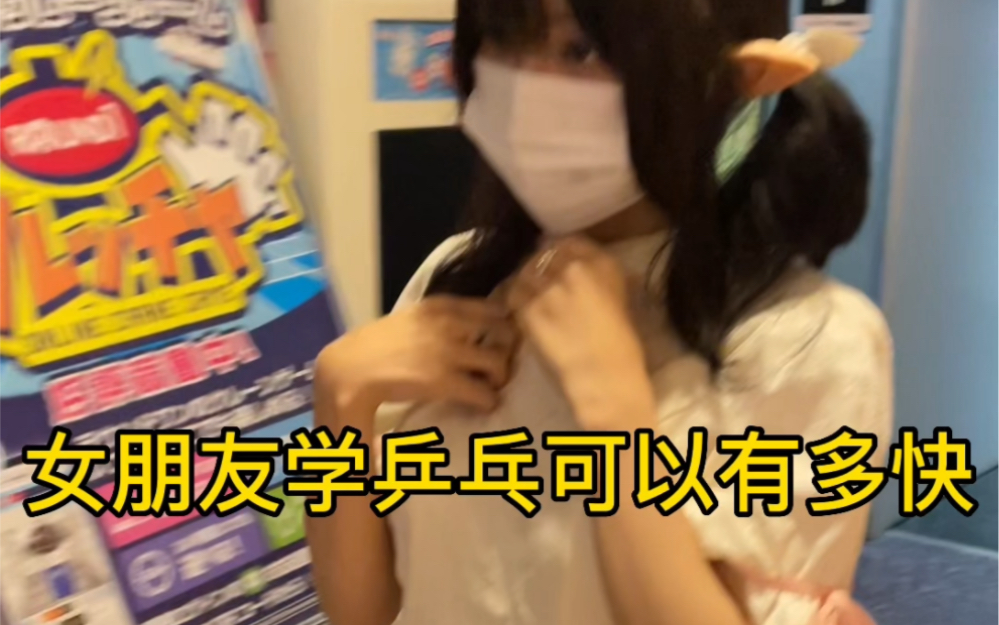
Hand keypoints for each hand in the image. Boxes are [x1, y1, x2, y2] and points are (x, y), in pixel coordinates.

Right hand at [315, 296, 517, 425]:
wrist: (345, 369)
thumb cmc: (374, 348)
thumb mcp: (411, 322)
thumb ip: (437, 323)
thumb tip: (468, 330)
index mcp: (439, 306)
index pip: (491, 306)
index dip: (503, 325)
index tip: (502, 340)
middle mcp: (448, 323)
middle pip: (504, 331)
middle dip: (508, 351)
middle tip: (499, 367)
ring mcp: (448, 351)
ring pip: (498, 363)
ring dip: (499, 378)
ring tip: (491, 388)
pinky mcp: (443, 380)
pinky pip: (483, 392)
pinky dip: (487, 401)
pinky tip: (481, 406)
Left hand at [507, 237, 654, 429]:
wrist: (605, 377)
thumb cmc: (622, 348)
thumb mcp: (622, 303)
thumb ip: (605, 282)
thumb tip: (595, 275)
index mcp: (602, 264)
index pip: (572, 242)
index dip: (561, 252)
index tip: (558, 262)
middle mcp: (573, 268)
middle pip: (545, 254)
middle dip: (541, 265)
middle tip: (541, 282)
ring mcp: (548, 287)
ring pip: (526, 272)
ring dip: (526, 281)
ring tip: (529, 296)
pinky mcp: (528, 307)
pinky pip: (514, 294)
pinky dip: (515, 299)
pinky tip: (520, 309)